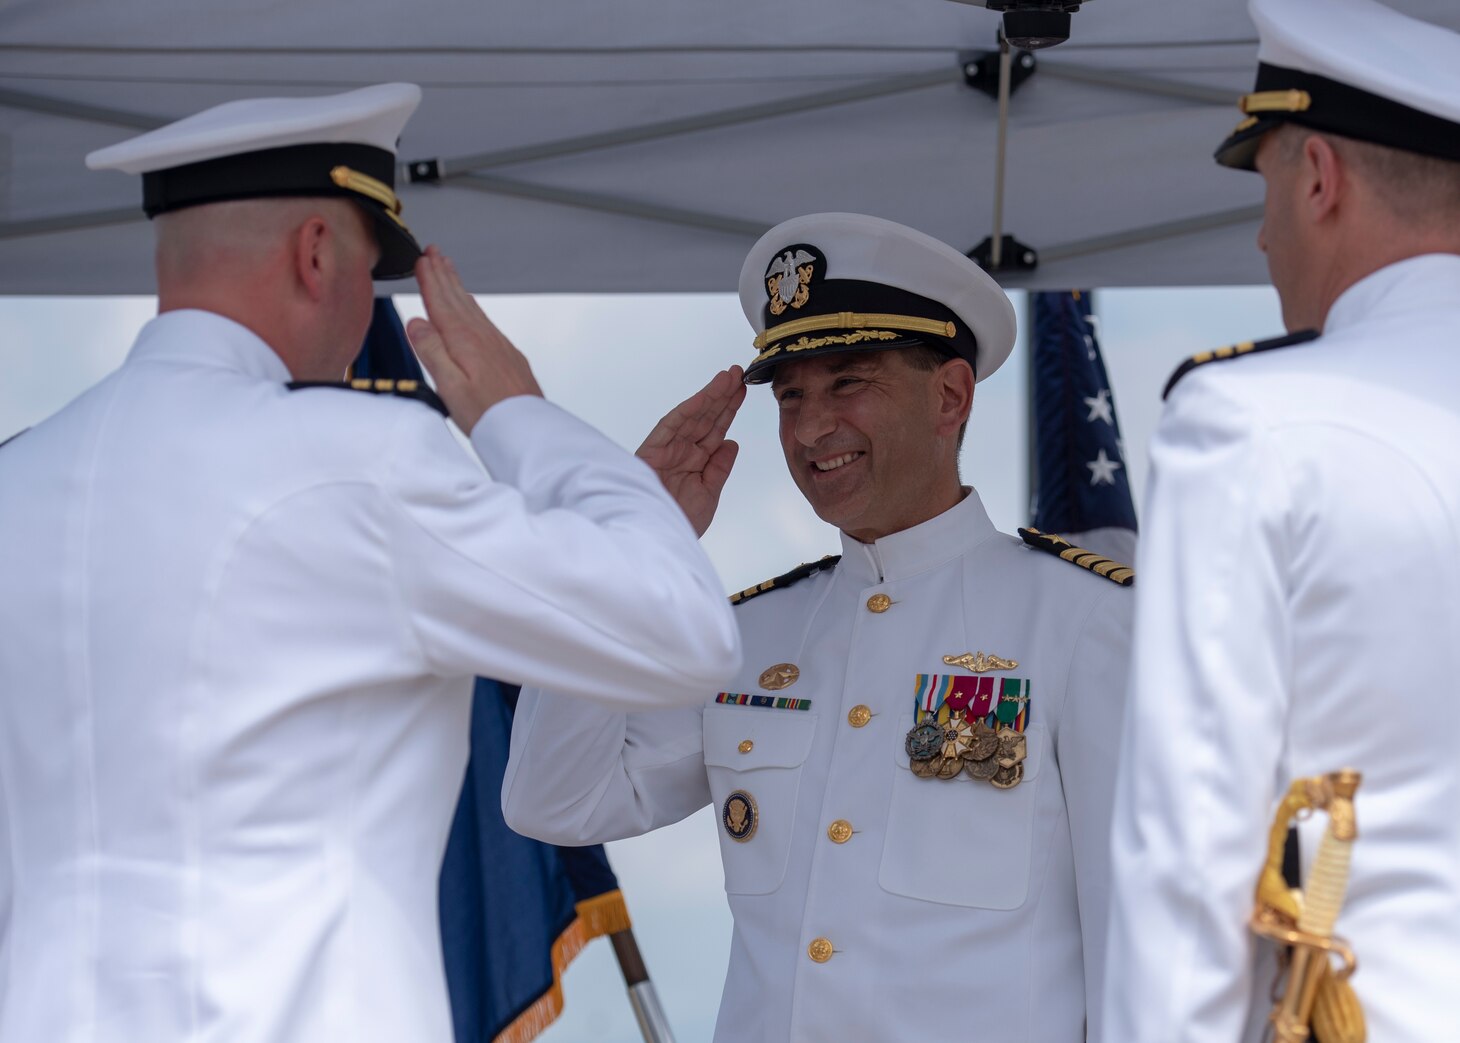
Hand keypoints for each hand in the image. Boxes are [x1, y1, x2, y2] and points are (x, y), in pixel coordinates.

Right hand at [406, 246, 542, 432]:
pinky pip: (484, 319)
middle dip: (444, 273)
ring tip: (449, 269)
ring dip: (457, 285)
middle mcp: (482, 336)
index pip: (441, 302)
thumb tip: (416, 323)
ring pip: (472, 306)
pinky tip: (471, 307)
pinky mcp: (506, 354)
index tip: (421, 259)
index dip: (430, 279)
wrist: (526, 429)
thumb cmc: (488, 414)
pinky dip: (472, 305)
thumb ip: (431, 352)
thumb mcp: (449, 386)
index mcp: (464, 341)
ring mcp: (497, 344)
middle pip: (457, 298)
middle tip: (433, 252)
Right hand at [636, 367, 745, 536]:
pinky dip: (689, 409)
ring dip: (710, 395)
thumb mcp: (708, 493)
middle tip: (738, 373)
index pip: (715, 429)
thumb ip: (719, 468)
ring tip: (728, 377)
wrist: (654, 540)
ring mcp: (668, 449)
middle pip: (706, 418)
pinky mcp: (653, 449)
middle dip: (722, 396)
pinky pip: (672, 424)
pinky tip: (705, 395)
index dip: (729, 409)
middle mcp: (682, 451)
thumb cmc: (678, 522)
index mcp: (695, 461)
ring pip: (692, 416)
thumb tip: (731, 443)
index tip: (741, 390)